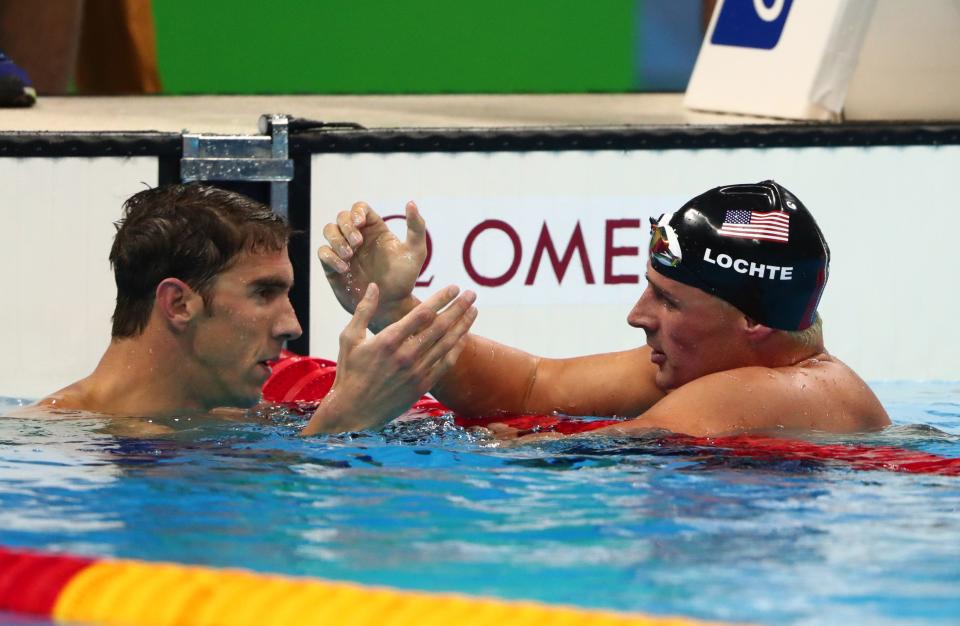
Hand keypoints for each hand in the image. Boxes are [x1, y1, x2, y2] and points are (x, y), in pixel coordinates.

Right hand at [301, 282, 477, 434]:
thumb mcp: (349, 338)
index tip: (453, 287)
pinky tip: (464, 336)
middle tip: (471, 294)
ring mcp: (416, 371)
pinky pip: (445, 363)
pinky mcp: (422, 385)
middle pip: (440, 326)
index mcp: (388, 340)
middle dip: (458, 308)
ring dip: (462, 325)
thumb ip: (363, 311)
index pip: (422, 314)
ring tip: (473, 310)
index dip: (441, 299)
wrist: (353, 411)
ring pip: (446, 344)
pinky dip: (456, 348)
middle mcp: (406, 355)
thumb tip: (373, 287)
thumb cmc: (349, 372)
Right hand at [317, 201, 426, 330]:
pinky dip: (330, 257)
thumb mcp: (416, 253)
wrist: (390, 306)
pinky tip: (343, 268)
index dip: (356, 212)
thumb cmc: (404, 279)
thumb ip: (416, 228)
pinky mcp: (333, 266)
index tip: (360, 224)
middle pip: (341, 217)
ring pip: (329, 230)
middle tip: (357, 244)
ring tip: (349, 256)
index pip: (359, 208)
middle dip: (346, 227)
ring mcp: (344, 251)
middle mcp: (358, 237)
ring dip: (336, 240)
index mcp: (375, 229)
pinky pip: (323, 252)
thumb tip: (411, 202)